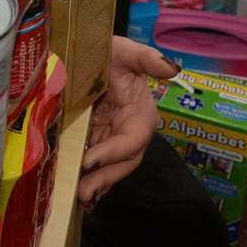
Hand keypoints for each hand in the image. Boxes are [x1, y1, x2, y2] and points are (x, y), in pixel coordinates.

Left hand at [78, 35, 178, 207]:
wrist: (84, 52)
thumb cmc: (109, 51)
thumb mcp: (124, 49)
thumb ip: (146, 58)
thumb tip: (173, 69)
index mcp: (141, 113)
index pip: (134, 139)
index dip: (115, 152)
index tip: (90, 161)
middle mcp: (128, 131)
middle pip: (123, 161)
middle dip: (106, 177)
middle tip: (83, 191)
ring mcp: (110, 138)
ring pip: (109, 168)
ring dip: (97, 184)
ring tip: (78, 196)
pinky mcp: (94, 141)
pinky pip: (95, 164)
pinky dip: (88, 178)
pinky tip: (72, 191)